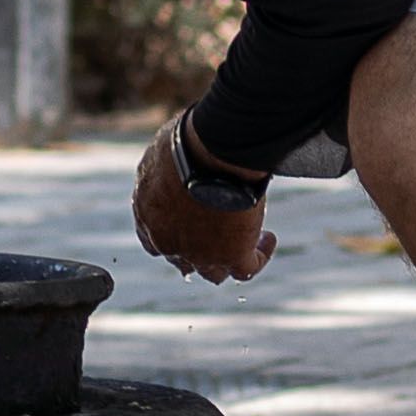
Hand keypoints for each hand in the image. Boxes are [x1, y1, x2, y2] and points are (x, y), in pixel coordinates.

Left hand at [132, 115, 276, 282]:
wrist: (212, 152)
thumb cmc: (187, 142)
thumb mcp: (163, 151)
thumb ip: (163, 169)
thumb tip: (169, 160)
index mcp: (148, 216)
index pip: (154, 241)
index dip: (172, 237)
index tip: (187, 226)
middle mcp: (169, 242)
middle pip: (183, 261)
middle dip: (199, 250)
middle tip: (218, 235)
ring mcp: (200, 254)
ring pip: (213, 273)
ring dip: (227, 260)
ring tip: (245, 239)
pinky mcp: (233, 256)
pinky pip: (248, 269)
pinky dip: (259, 256)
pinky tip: (268, 238)